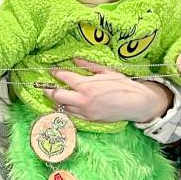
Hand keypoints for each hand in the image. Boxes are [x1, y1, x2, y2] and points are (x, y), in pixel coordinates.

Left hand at [46, 58, 171, 123]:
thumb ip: (88, 65)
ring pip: (62, 107)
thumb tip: (74, 59)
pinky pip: (72, 115)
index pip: (64, 78)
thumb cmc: (123, 85)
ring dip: (56, 100)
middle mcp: (83, 100)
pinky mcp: (89, 120)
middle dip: (48, 89)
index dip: (55, 73)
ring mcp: (85, 112)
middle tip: (44, 85)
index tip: (51, 70)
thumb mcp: (106, 71)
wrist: (136, 103)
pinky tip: (64, 105)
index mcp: (87, 86)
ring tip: (53, 95)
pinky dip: (66, 109)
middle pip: (57, 95)